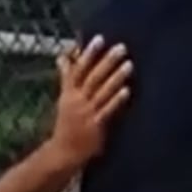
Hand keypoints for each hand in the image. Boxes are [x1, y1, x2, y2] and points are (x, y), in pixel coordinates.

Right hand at [49, 37, 131, 167]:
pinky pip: (107, 110)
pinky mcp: (96, 126)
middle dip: (107, 61)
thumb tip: (62, 56)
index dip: (89, 54)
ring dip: (116, 77)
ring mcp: (86, 113)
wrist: (62, 153)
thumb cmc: (66, 122)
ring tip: (129, 64)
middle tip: (121, 47)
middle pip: (93, 77)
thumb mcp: (64, 97)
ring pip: (102, 91)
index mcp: (69, 92)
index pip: (78, 68)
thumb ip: (66, 76)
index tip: (99, 39)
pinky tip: (127, 90)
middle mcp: (77, 100)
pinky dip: (117, 100)